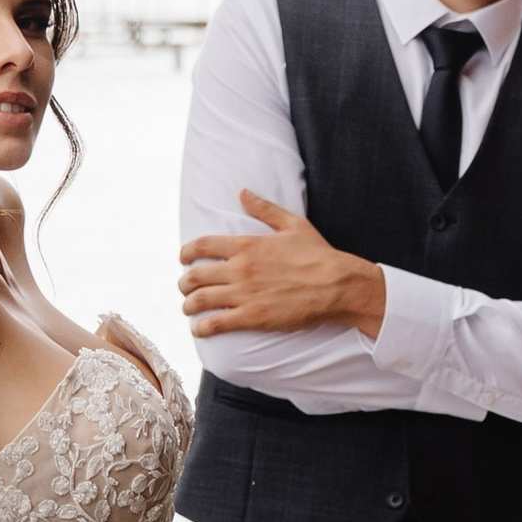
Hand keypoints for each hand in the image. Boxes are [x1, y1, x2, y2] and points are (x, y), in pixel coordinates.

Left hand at [180, 193, 385, 341]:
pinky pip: (215, 323)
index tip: (183, 259)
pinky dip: (202, 328)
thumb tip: (243, 193)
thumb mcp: (293, 224)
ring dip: (188, 305)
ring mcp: (244, 294)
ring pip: (199, 300)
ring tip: (189, 308)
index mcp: (247, 245)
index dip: (185, 253)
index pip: (201, 245)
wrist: (338, 285)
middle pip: (194, 276)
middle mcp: (240, 268)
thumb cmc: (319, 255)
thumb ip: (264, 208)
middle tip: (186, 288)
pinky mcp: (252, 317)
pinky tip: (200, 329)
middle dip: (184, 283)